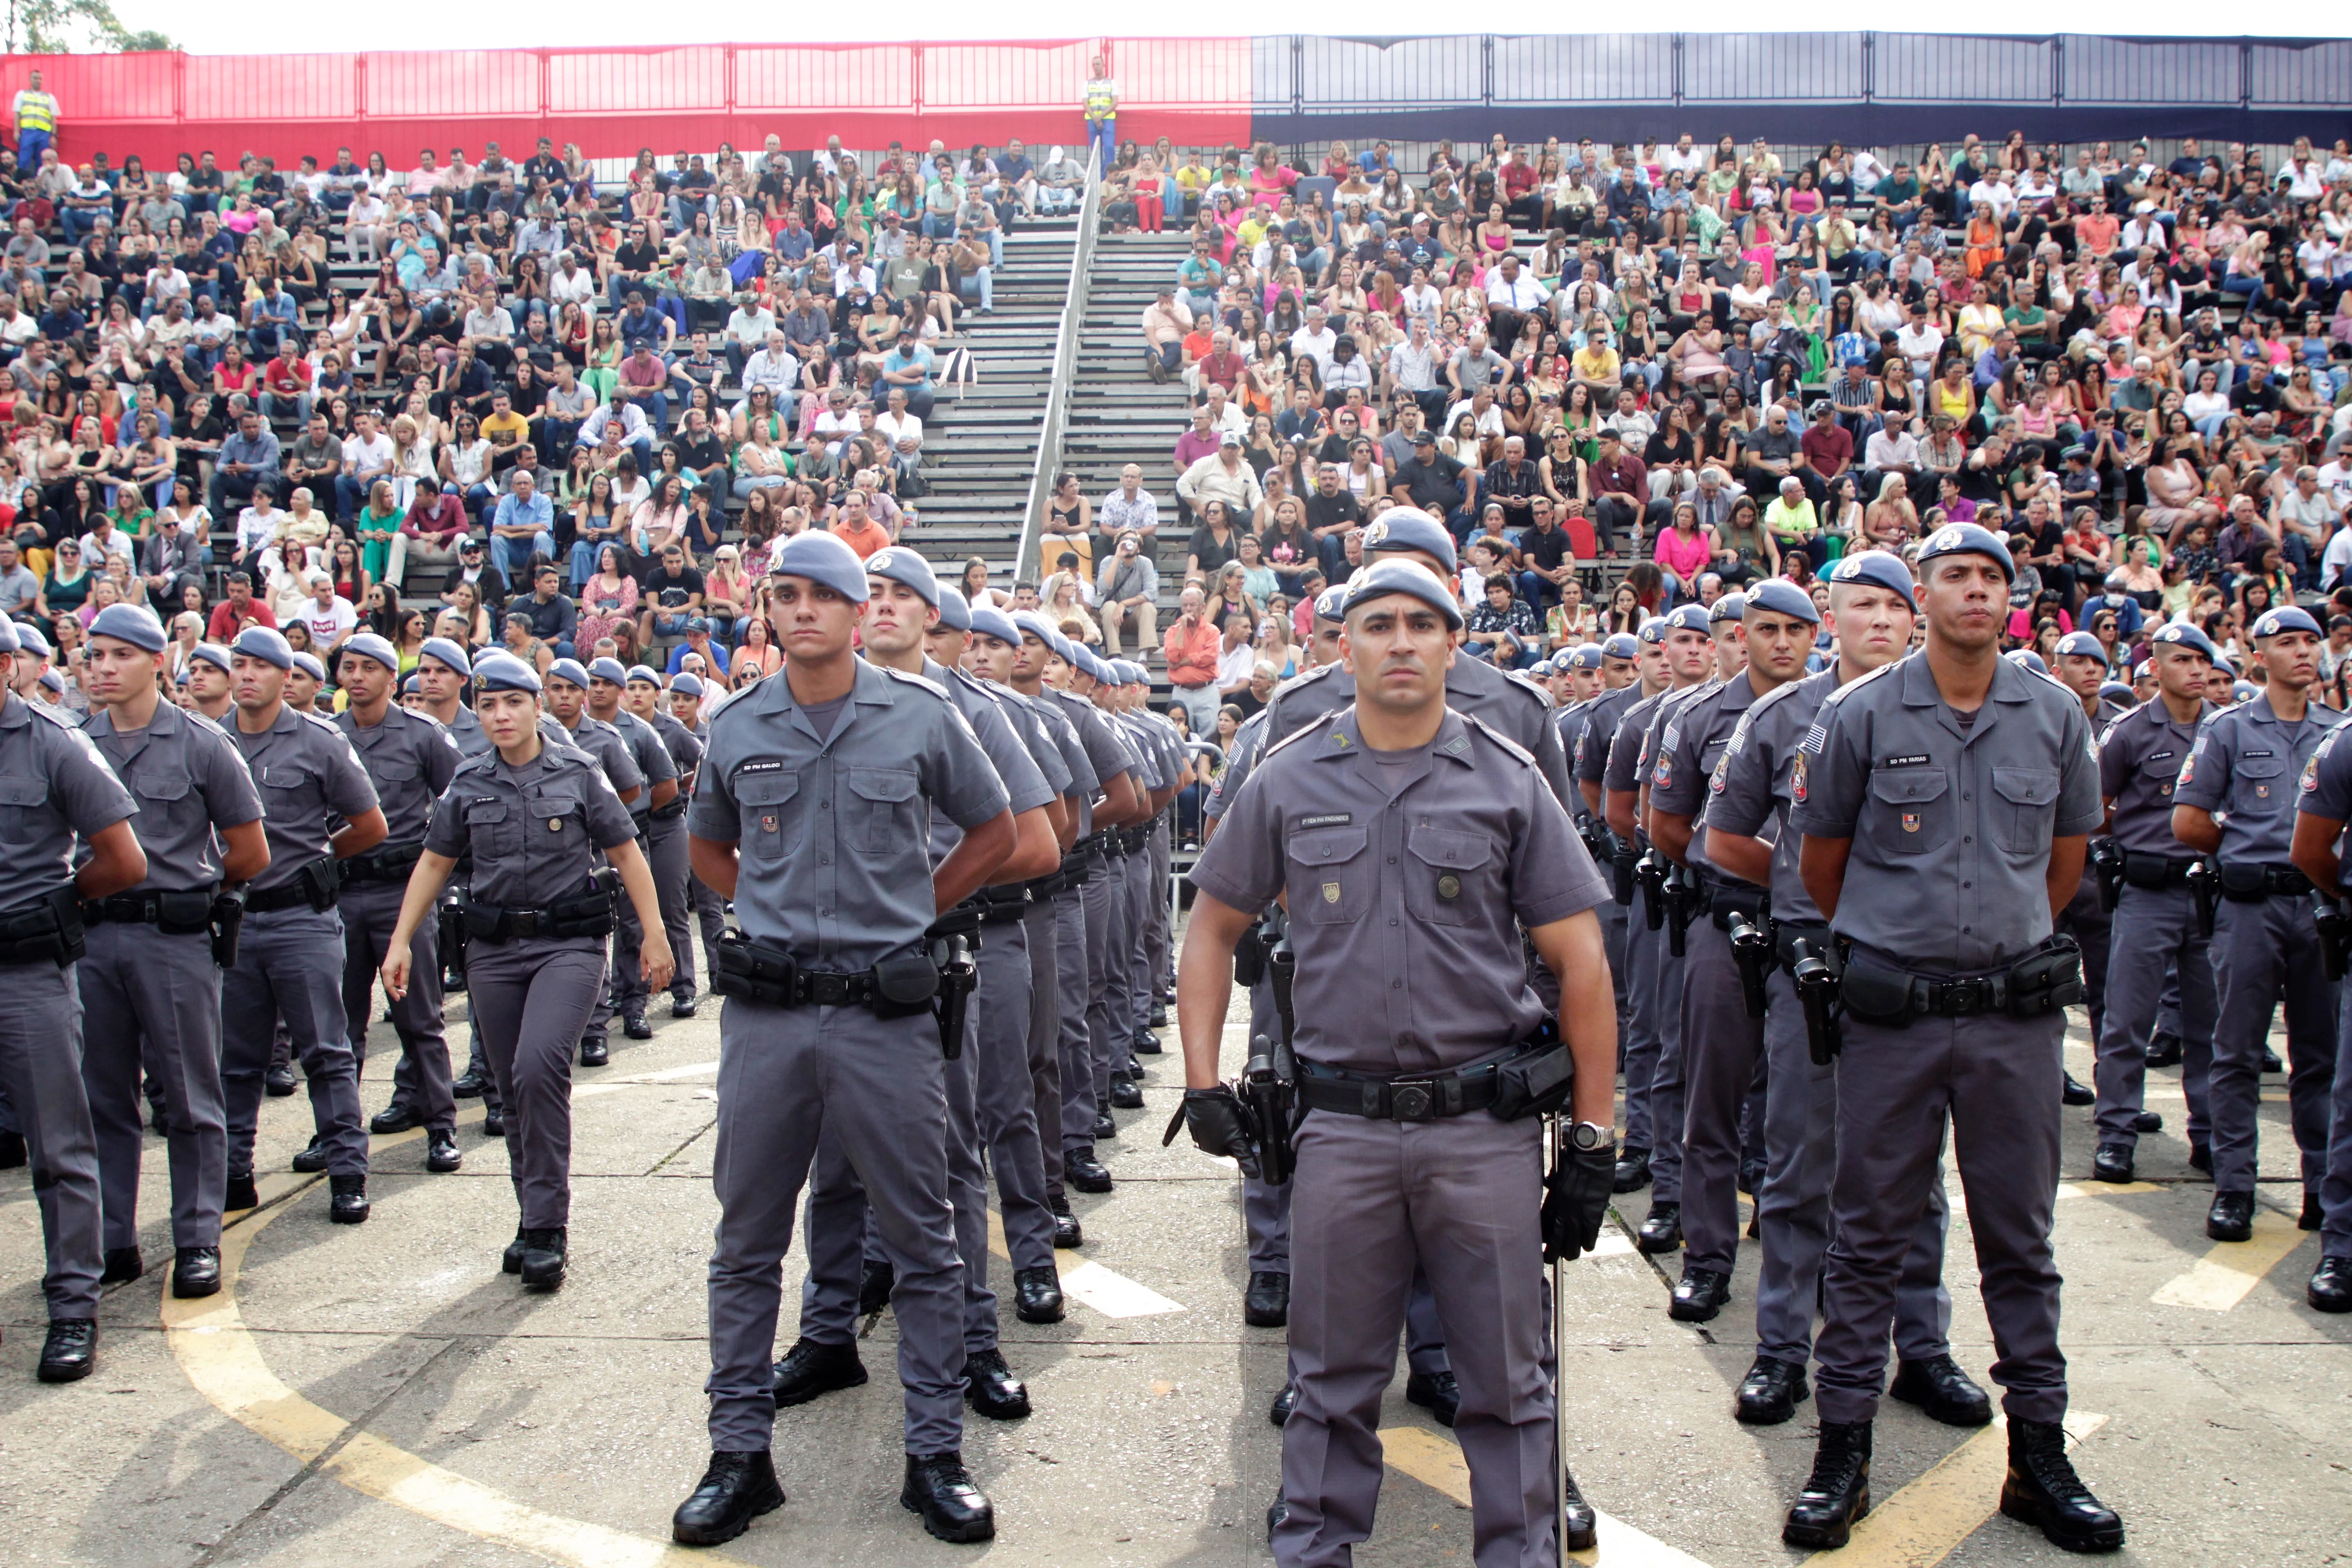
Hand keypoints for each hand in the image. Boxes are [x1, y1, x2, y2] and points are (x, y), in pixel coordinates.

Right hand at [380, 947, 412, 1000]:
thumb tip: (404, 989)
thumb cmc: (403, 954)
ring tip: (404, 972)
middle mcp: (384, 971)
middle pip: (389, 985)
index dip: (393, 993)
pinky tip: (402, 971)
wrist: (398, 943)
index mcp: (388, 971)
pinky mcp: (387, 968)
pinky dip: (397, 977)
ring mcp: (385, 970)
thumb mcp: (406, 967)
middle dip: (396, 990)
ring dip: (398, 982)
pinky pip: (392, 977)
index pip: (389, 986)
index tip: (399, 998)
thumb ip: (404, 978)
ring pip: (391, 981)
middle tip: (405, 993)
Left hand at [642, 934, 675, 993]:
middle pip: (663, 980)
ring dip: (667, 981)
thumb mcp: (643, 958)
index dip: (654, 988)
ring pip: (669, 975)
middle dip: (660, 986)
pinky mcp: (671, 958)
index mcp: (655, 967)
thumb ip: (644, 970)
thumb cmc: (647, 946)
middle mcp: (663, 966)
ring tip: (665, 985)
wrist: (656, 936)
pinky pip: (673, 968)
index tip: (653, 993)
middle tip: (657, 990)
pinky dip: (672, 973)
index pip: (656, 981)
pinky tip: (670, 976)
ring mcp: (668, 962)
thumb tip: (644, 979)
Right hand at [1169, 1085, 1259, 1176]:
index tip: (1249, 1134)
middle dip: (1236, 1133)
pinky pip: (1212, 1119)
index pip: (1233, 1152)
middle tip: (1242, 1121)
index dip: (1243, 1143)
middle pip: (1227, 1141)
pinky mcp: (1198, 1117)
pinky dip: (1220, 1115)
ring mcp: (1199, 1129)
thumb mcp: (1237, 1137)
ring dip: (1229, 1123)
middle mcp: (1203, 1142)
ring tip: (1234, 1112)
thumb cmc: (1219, 1114)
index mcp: (1212, 1150)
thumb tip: (1254, 1174)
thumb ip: (1245, 1156)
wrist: (1204, 1091)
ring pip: (1221, 1129)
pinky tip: (1224, 1108)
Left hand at [1540, 1145, 1616, 1263]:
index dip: (1542, 1236)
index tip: (1541, 1243)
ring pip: (1573, 1242)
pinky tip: (1587, 1247)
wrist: (1590, 1155)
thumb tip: (1547, 1184)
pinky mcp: (1594, 1213)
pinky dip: (1588, 1243)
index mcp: (1553, 1199)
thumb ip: (1552, 1184)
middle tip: (1549, 1259)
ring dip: (1571, 1252)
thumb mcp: (1556, 1173)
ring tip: (1569, 1256)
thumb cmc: (1572, 1159)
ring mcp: (1579, 1213)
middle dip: (1552, 1252)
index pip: (1543, 1224)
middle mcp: (1563, 1209)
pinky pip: (1590, 1235)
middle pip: (1555, 1238)